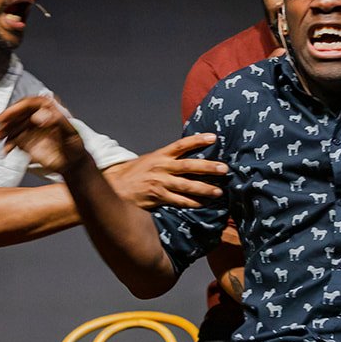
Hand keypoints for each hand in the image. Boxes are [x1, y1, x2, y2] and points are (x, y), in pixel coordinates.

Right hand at [0, 95, 87, 173]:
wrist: (72, 163)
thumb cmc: (74, 146)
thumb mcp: (71, 132)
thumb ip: (57, 122)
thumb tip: (40, 116)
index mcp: (49, 109)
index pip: (29, 104)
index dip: (16, 108)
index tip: (6, 115)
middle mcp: (37, 116)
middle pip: (17, 114)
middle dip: (4, 120)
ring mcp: (30, 128)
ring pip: (11, 126)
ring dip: (1, 132)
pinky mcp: (25, 140)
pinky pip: (12, 140)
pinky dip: (7, 145)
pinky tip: (5, 151)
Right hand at [103, 133, 227, 208]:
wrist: (115, 186)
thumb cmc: (136, 173)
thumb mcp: (151, 159)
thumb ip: (169, 158)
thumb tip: (190, 155)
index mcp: (160, 155)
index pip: (181, 144)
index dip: (197, 140)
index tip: (213, 137)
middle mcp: (161, 167)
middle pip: (189, 165)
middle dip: (208, 167)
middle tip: (224, 169)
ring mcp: (160, 182)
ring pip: (186, 185)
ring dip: (204, 189)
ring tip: (219, 191)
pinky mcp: (158, 197)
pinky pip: (179, 201)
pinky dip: (192, 203)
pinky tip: (203, 204)